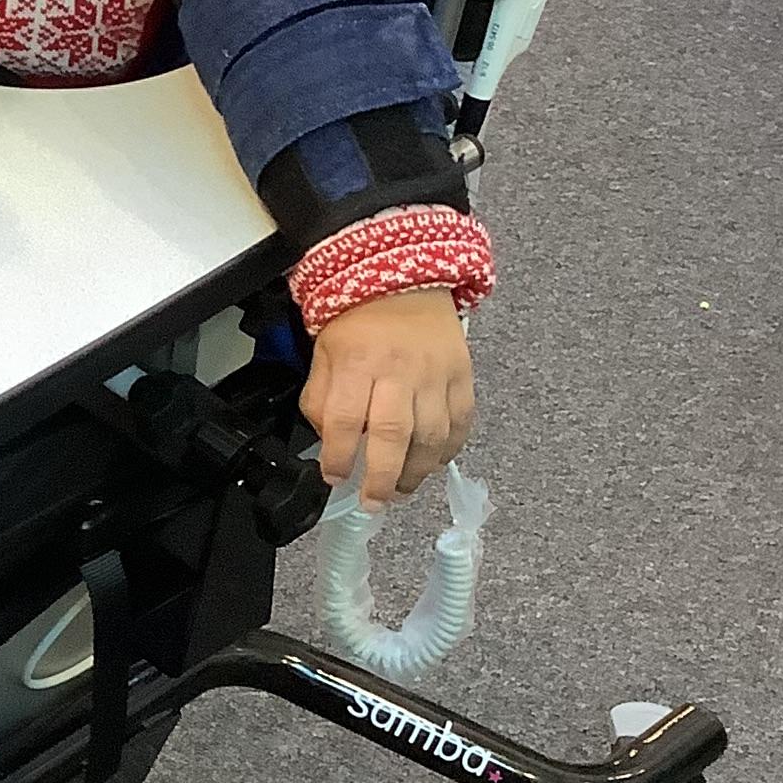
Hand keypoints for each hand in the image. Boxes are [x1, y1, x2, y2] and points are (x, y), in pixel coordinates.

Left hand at [301, 288, 474, 506]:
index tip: (333, 476)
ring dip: (415, 472)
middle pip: (392, 434)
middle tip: (373, 501)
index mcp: (356, 361)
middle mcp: (398, 369)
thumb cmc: (359, 320)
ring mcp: (435, 374)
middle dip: (381, 477)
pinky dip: (448, 450)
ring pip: (431, 435)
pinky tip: (432, 463)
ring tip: (399, 490)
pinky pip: (461, 423)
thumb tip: (328, 442)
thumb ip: (321, 398)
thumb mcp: (324, 353)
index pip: (343, 418)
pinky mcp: (462, 376)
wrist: (404, 281)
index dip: (336, 455)